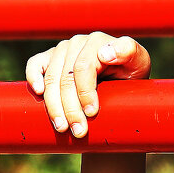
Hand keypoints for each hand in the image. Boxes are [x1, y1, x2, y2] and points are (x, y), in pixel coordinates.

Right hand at [25, 33, 150, 137]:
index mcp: (98, 41)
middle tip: (79, 131)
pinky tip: (39, 94)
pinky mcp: (49, 57)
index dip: (85, 92)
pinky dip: (33, 78)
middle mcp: (78, 43)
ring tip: (63, 128)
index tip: (92, 113)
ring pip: (51, 79)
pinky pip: (35, 64)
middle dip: (71, 108)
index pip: (83, 68)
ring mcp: (62, 49)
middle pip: (66, 78)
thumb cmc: (131, 71)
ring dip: (54, 107)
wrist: (120, 80)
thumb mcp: (139, 62)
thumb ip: (129, 51)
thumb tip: (104, 53)